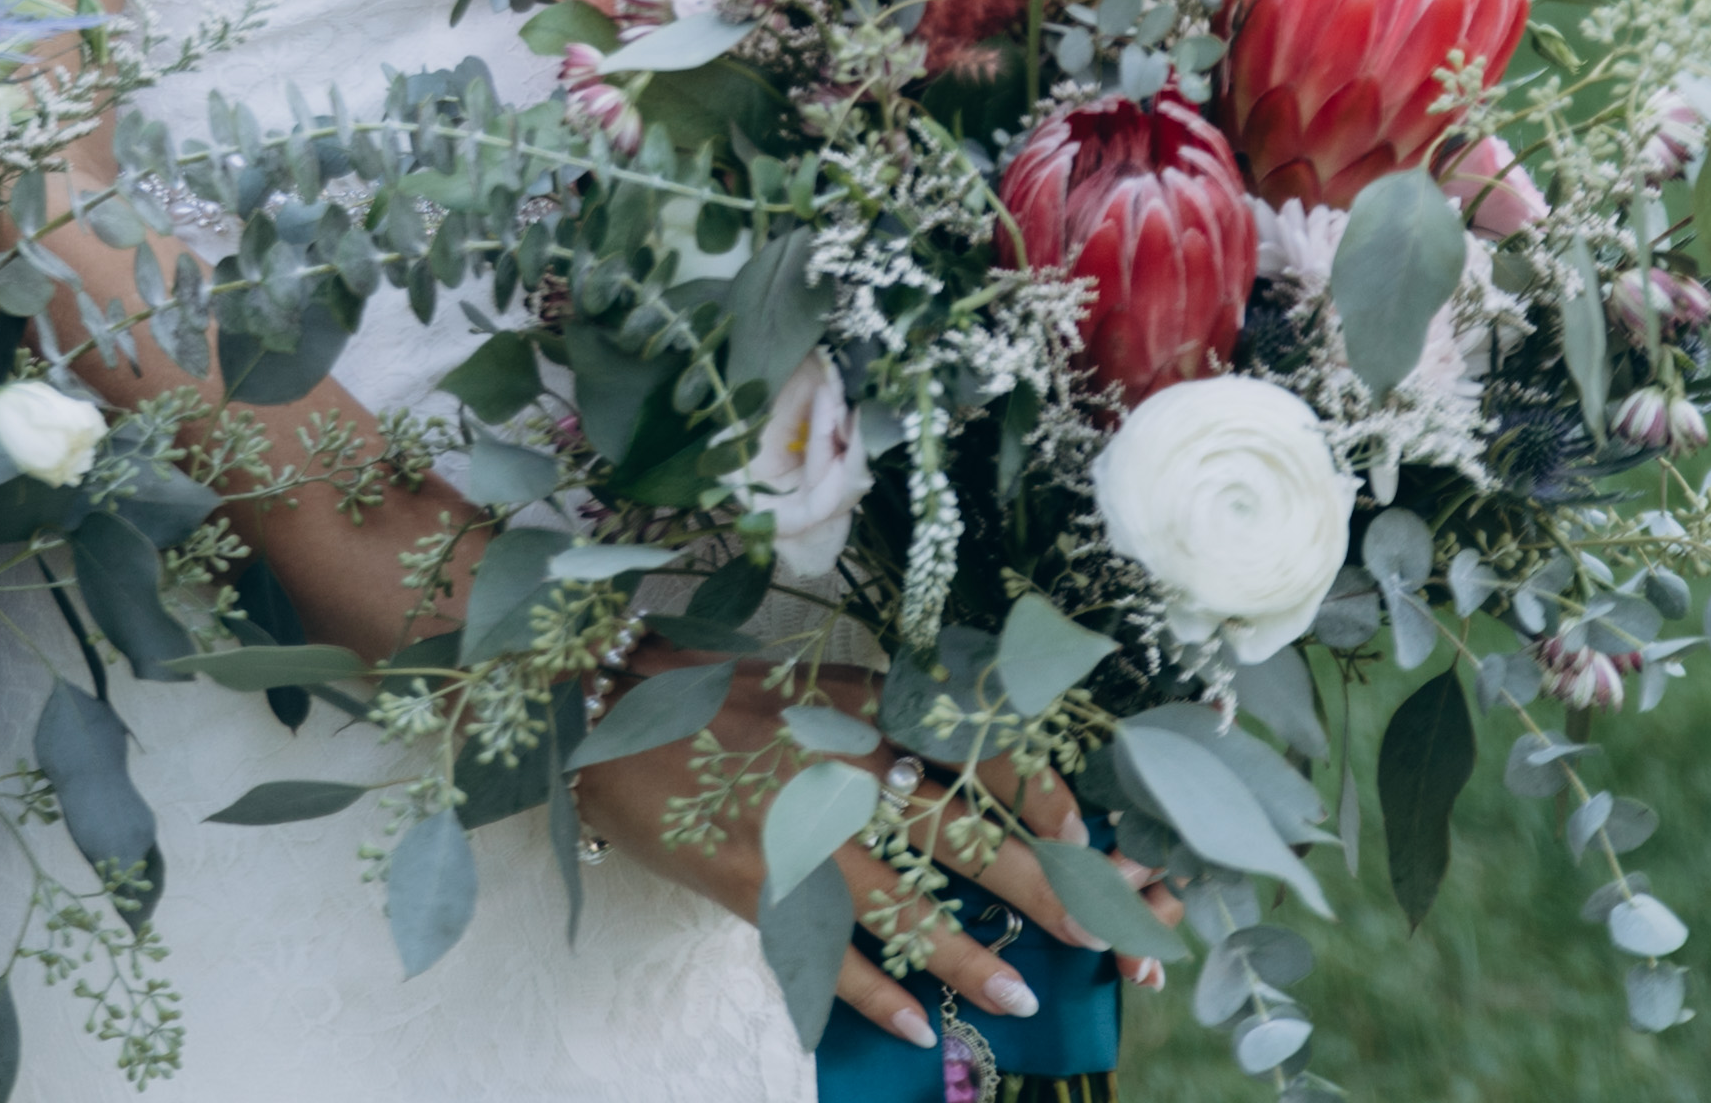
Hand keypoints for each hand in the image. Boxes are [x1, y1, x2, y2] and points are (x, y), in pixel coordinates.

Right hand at [576, 657, 1178, 1053]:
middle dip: (1044, 889)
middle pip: (963, 837)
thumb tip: (941, 740)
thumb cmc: (704, 692)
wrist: (601, 710)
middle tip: (1109, 934)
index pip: (973, 751)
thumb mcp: (803, 681)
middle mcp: (845, 774)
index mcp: (863, 717)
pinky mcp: (754, 886)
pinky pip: (823, 953)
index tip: (1088, 831)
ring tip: (1022, 998)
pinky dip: (869, 994)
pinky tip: (914, 1028)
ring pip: (903, 906)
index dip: (1040, 795)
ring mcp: (800, 836)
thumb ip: (873, 709)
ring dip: (968, 956)